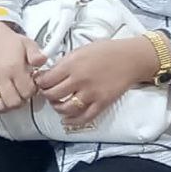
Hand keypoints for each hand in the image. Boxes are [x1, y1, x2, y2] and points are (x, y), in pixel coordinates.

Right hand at [0, 22, 43, 111]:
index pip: (27, 91)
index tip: (32, 86)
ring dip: (8, 106)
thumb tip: (42, 60)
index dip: (33, 91)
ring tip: (12, 98)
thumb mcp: (28, 44)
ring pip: (0, 106)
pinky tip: (0, 102)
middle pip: (14, 102)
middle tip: (23, 92)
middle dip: (22, 100)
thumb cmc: (9, 42)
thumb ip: (36, 54)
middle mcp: (0, 76)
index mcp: (14, 67)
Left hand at [33, 36, 157, 128]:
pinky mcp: (102, 103)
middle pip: (53, 95)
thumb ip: (64, 62)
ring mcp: (91, 93)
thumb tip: (49, 73)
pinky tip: (67, 120)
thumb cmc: (106, 50)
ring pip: (66, 108)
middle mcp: (79, 80)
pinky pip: (84, 117)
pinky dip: (73, 121)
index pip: (47, 79)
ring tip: (57, 104)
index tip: (40, 82)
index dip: (40, 82)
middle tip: (47, 93)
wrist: (130, 58)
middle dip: (46, 95)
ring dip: (57, 108)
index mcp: (72, 65)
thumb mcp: (80, 50)